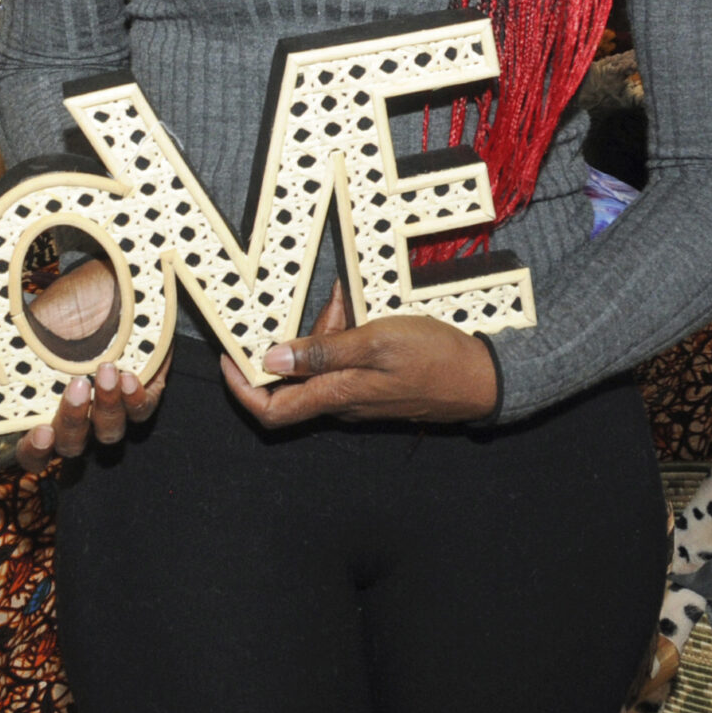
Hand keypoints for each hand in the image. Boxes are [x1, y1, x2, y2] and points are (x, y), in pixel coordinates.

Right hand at [13, 258, 167, 470]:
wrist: (108, 287)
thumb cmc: (65, 309)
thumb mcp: (35, 326)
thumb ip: (14, 347)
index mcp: (43, 411)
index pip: (34, 452)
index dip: (35, 451)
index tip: (40, 430)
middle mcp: (77, 419)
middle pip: (72, 445)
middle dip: (73, 419)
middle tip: (77, 385)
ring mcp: (110, 411)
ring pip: (108, 433)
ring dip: (107, 405)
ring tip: (105, 369)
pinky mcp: (142, 397)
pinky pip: (141, 412)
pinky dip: (134, 397)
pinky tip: (128, 375)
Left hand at [223, 289, 499, 426]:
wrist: (482, 379)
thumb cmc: (433, 358)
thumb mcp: (375, 342)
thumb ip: (322, 351)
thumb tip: (270, 360)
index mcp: (335, 396)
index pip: (269, 410)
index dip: (240, 387)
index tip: (229, 356)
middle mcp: (340, 402)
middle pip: (294, 377)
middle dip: (299, 339)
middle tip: (328, 307)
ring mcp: (358, 397)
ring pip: (321, 364)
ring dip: (327, 331)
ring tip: (351, 302)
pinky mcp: (374, 387)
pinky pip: (345, 362)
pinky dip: (346, 335)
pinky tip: (361, 311)